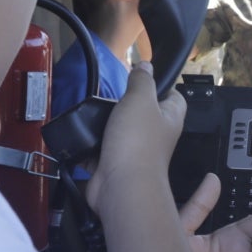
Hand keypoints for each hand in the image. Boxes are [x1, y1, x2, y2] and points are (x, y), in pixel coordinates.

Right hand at [86, 64, 183, 212]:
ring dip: (103, 123)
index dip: (162, 85)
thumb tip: (147, 66)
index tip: (142, 78)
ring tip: (90, 110)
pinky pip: (98, 150)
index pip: (174, 96)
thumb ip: (142, 80)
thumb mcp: (140, 99)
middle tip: (108, 94)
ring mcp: (133, 151)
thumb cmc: (137, 139)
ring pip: (117, 130)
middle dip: (124, 104)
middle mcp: (155, 135)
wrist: (120, 185)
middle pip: (141, 113)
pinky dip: (88, 145)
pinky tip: (77, 133)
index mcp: (169, 118)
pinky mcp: (112, 165)